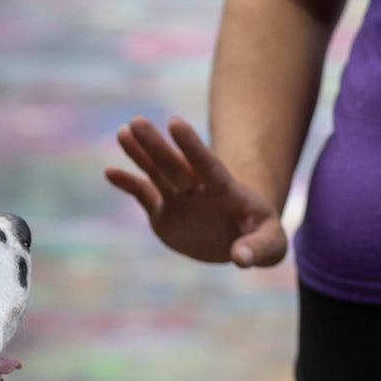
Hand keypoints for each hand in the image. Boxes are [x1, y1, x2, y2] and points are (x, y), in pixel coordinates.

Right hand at [105, 115, 287, 268]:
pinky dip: (128, 184)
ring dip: (140, 153)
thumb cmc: (261, 237)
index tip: (175, 123)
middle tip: (136, 121)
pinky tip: (110, 172)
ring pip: (156, 172)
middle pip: (175, 165)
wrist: (240, 237)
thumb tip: (240, 259)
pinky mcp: (163, 212)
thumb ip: (259, 249)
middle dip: (156, 145)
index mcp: (225, 191)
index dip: (192, 146)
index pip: (207, 165)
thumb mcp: (271, 244)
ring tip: (123, 132)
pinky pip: (143, 194)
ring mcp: (179, 199)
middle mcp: (198, 189)